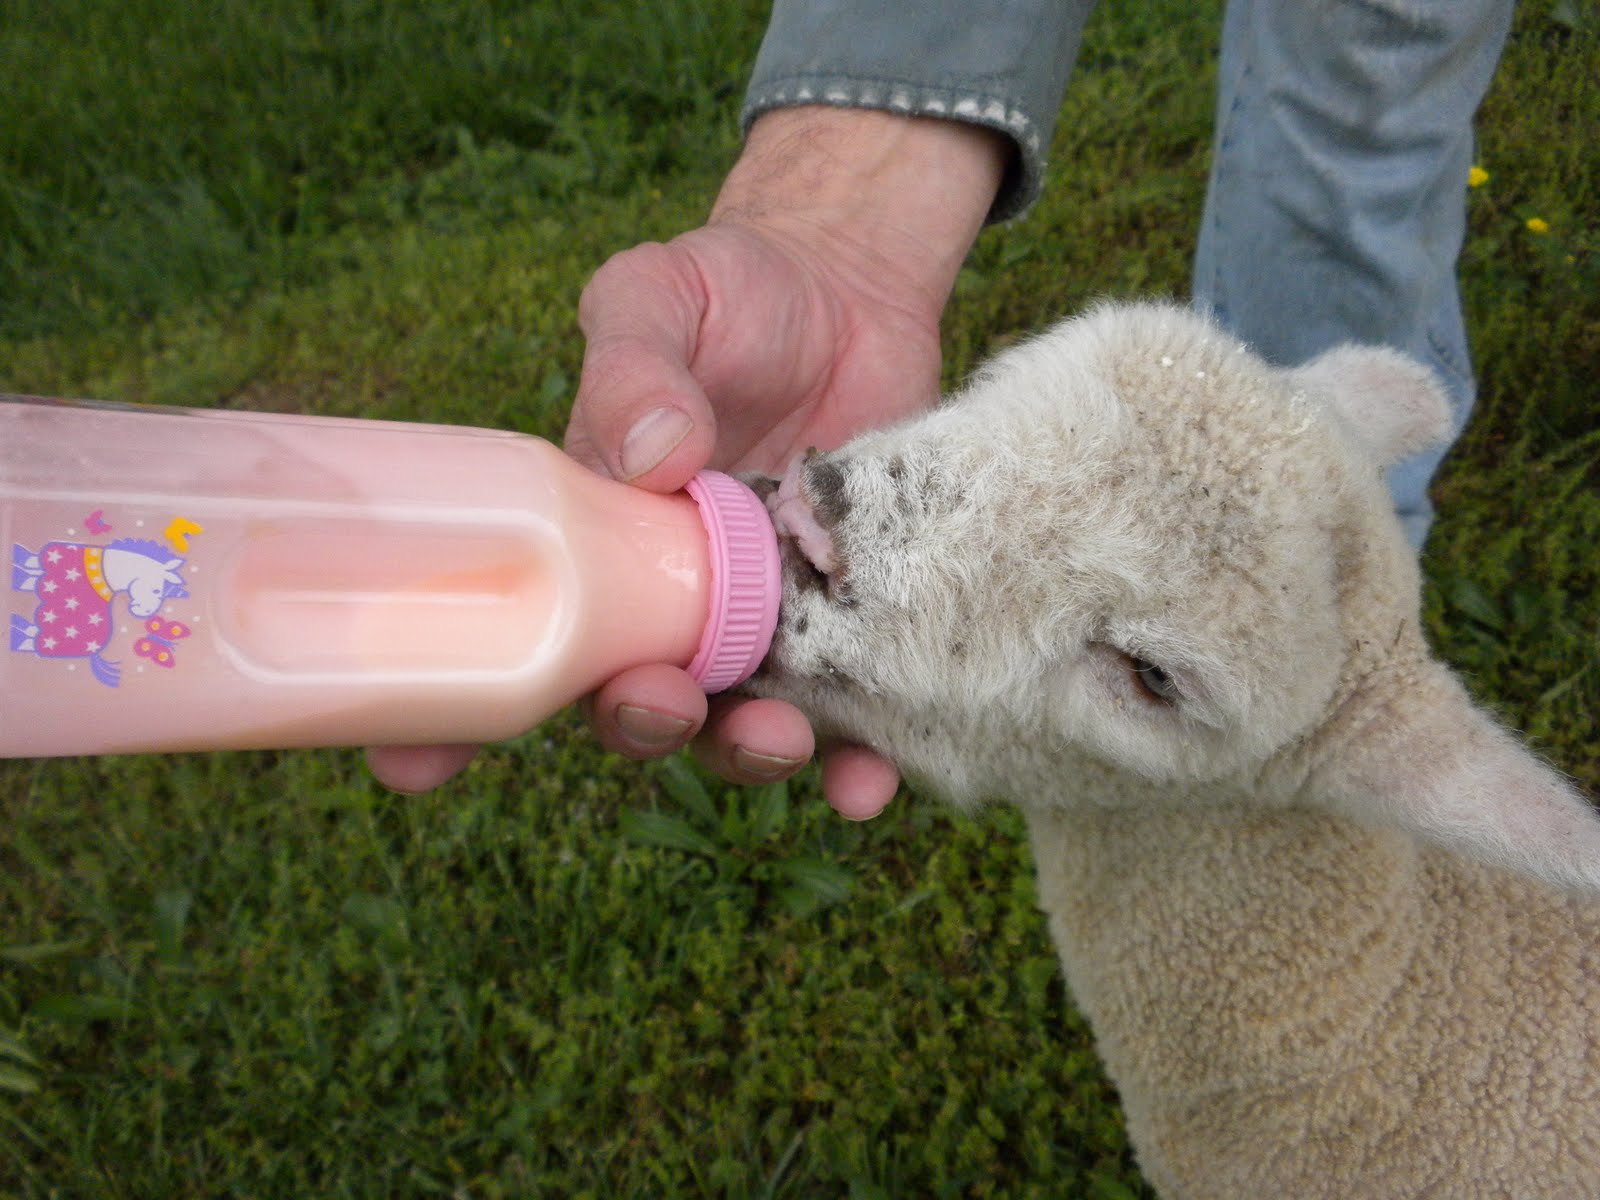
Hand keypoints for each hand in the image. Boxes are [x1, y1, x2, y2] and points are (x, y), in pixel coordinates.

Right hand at [370, 108, 1003, 818]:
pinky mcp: (851, 619)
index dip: (455, 713)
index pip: (517, 634)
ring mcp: (764, 618)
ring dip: (750, 753)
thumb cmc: (729, 293)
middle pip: (635, 696)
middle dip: (639, 722)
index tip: (411, 765)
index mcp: (595, 541)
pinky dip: (859, 762)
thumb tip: (653, 457)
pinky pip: (851, 712)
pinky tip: (868, 782)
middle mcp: (670, 600)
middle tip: (661, 702)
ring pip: (738, 722)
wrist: (850, 291)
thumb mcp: (658, 297)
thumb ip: (637, 365)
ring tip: (782, 740)